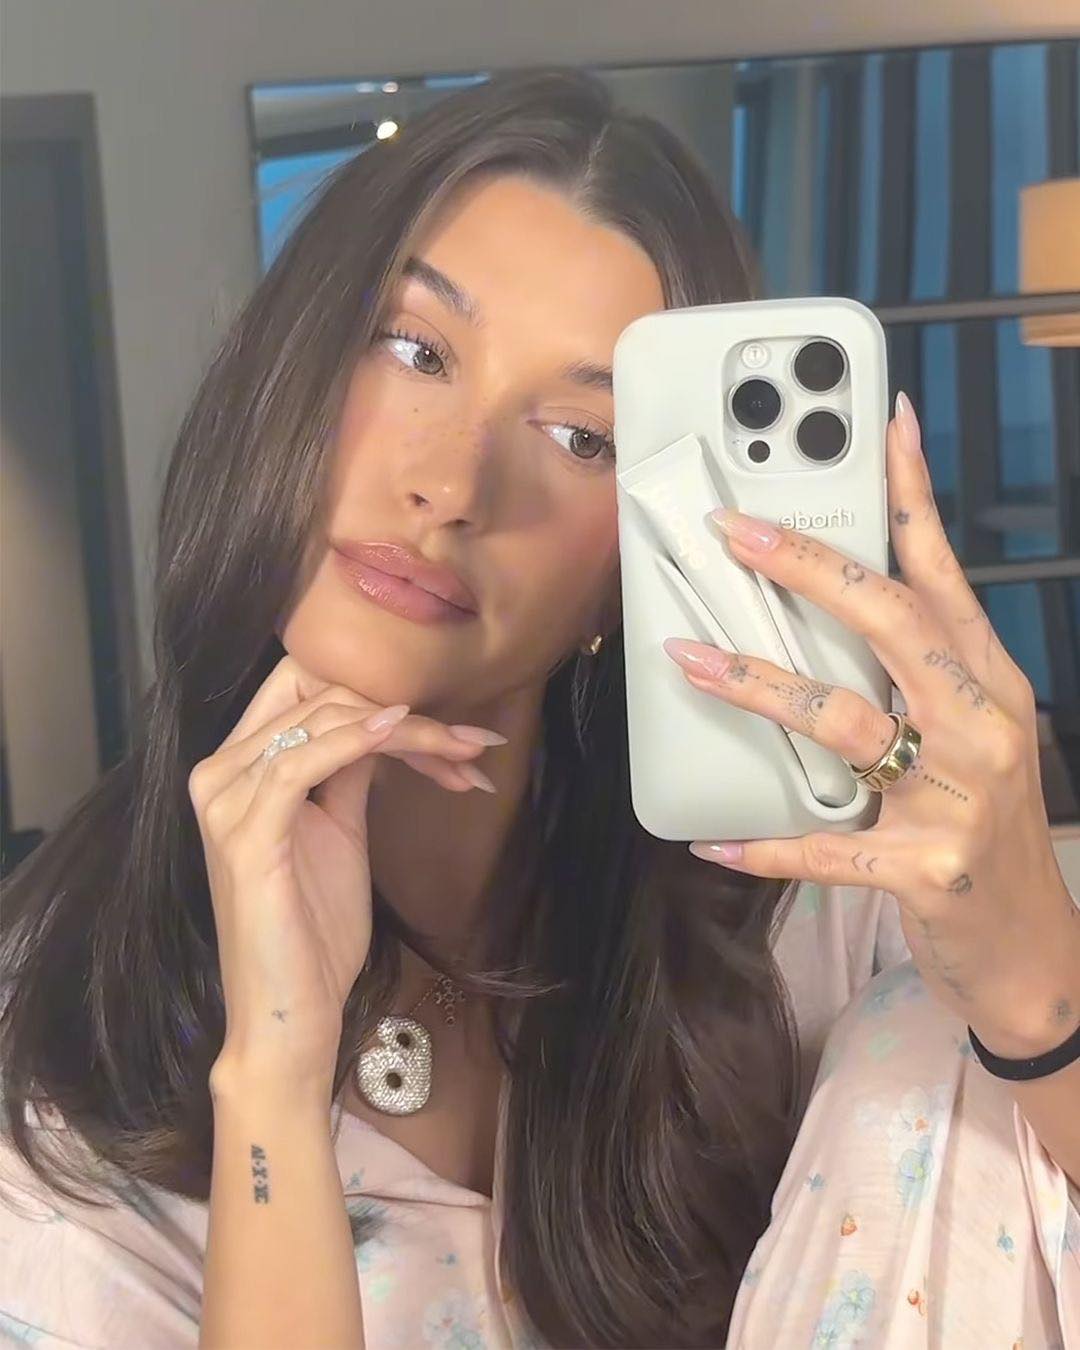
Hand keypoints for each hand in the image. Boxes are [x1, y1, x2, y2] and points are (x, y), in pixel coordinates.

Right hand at [188, 653, 505, 1088]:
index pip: (304, 688)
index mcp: (236, 768)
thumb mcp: (336, 829)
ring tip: (466, 748)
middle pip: (318, 695)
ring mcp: (226, 801)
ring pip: (322, 721)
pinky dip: (356, 740)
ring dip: (407, 728)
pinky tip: (402, 733)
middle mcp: (219, 772)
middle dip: (406, 709)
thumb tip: (383, 719)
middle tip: (474, 742)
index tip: (453, 728)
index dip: (380, 692)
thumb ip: (346, 770)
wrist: (292, 1012)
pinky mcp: (245, 834)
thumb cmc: (313, 930)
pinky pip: (303, 762)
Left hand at [663, 391, 1079, 1056]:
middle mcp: (981, 725)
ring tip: (688, 659)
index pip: (945, 573)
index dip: (912, 496)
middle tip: (731, 531)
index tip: (883, 425)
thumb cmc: (985, 835)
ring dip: (755, 685)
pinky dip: (765, 843)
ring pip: (843, 720)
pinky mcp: (925, 869)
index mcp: (988, 683)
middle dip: (804, 566)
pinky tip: (712, 842)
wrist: (1034, 954)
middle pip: (889, 621)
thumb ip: (912, 684)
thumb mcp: (968, 743)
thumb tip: (828, 625)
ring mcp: (958, 798)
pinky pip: (828, 846)